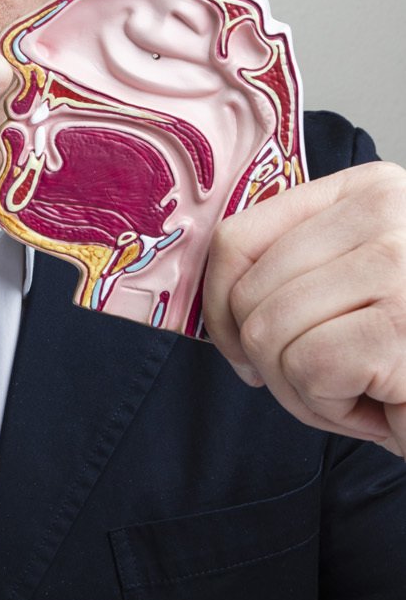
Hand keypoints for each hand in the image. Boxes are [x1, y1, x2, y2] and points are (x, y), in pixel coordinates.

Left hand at [203, 161, 405, 455]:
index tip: (244, 349)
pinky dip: (334, 409)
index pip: (237, 236)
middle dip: (272, 362)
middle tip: (333, 381)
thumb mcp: (351, 292)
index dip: (221, 306)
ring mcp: (398, 262)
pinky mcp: (399, 320)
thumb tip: (212, 297)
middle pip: (248, 294)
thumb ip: (293, 272)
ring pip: (268, 335)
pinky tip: (385, 405)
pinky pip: (307, 370)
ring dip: (305, 391)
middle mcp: (388, 210)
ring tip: (366, 392)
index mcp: (369, 190)